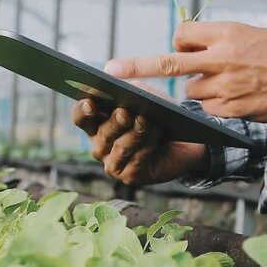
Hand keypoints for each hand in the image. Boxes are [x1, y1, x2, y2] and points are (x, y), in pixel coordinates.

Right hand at [71, 97, 207, 184]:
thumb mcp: (148, 97)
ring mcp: (113, 164)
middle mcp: (100, 146)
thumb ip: (133, 91)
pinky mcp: (130, 177)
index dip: (83, 110)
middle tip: (124, 112)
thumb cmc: (160, 116)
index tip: (91, 103)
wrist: (185, 143)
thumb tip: (123, 89)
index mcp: (97, 124)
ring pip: (120, 148)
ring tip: (145, 120)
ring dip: (135, 133)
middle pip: (102, 133)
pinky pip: (136, 161)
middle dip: (115, 122)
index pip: (81, 117)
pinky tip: (156, 134)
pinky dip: (148, 146)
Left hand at [104, 21, 266, 122]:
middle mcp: (220, 59)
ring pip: (191, 91)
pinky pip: (207, 108)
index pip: (182, 35)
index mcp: (225, 34)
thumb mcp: (248, 33)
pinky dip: (216, 104)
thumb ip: (215, 40)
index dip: (180, 43)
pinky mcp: (230, 109)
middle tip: (111, 68)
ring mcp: (224, 86)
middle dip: (136, 66)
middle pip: (168, 64)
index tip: (182, 47)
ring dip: (202, 88)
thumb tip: (185, 49)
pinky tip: (240, 96)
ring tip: (234, 82)